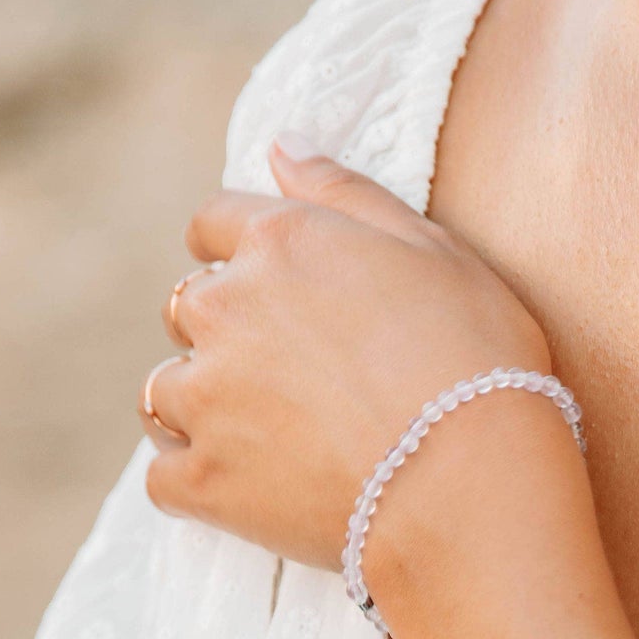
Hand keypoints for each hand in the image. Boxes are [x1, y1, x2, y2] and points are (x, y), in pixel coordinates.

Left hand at [139, 134, 553, 572]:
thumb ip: (347, 193)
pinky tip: (242, 493)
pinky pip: (163, 479)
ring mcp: (207, 400)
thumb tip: (281, 146)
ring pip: (163, 393)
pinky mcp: (204, 482)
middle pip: (187, 310)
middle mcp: (225, 310)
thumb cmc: (475, 362)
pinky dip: (192, 483)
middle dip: (223, 335)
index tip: (266, 290)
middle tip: (291, 379)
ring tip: (264, 440)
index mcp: (279, 244)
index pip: (212, 225)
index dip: (235, 254)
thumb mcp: (434, 251)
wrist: (470, 483)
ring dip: (199, 408)